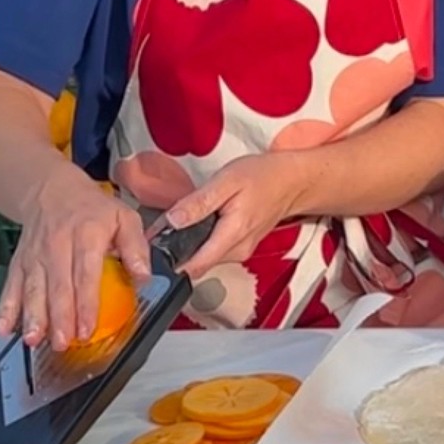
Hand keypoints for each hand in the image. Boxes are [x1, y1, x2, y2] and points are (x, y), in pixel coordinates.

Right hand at [0, 167, 149, 350]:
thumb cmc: (93, 210)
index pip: (86, 273)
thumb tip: (143, 276)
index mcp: (87, 235)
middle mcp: (58, 246)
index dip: (86, 303)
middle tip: (62, 344)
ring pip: (32, 289)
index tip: (87, 328)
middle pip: (57, 286)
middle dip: (58, 317)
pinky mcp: (20, 262)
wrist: (53, 191)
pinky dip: (5, 308)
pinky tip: (2, 328)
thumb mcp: (125, 217)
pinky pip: (11, 286)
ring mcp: (36, 256)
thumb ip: (136, 246)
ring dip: (32, 316)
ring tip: (33, 340)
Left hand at [158, 154, 309, 279]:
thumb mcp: (227, 181)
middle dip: (176, 252)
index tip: (151, 248)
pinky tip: (199, 224)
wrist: (293, 181)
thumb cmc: (262, 176)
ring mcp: (241, 252)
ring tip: (178, 223)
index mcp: (233, 235)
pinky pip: (214, 252)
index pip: (194, 266)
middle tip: (159, 230)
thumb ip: (198, 203)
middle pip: (196, 264)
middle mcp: (237, 251)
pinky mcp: (241, 248)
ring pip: (204, 259)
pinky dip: (202, 242)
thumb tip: (171, 221)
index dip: (169, 261)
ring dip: (189, 246)